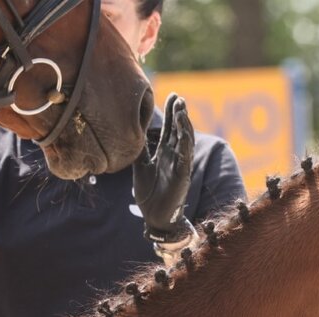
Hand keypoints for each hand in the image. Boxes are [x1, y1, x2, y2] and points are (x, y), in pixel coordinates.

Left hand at [133, 93, 194, 243]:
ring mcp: (180, 165)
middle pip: (179, 130)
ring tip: (181, 109)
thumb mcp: (139, 167)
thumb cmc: (149, 194)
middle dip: (180, 114)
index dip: (171, 113)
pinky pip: (185, 156)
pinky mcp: (183, 175)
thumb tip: (132, 133)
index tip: (172, 96)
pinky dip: (186, 142)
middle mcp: (174, 156)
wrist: (154, 217)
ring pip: (185, 140)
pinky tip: (184, 130)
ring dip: (184, 125)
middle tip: (180, 98)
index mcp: (164, 153)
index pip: (170, 129)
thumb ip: (139, 151)